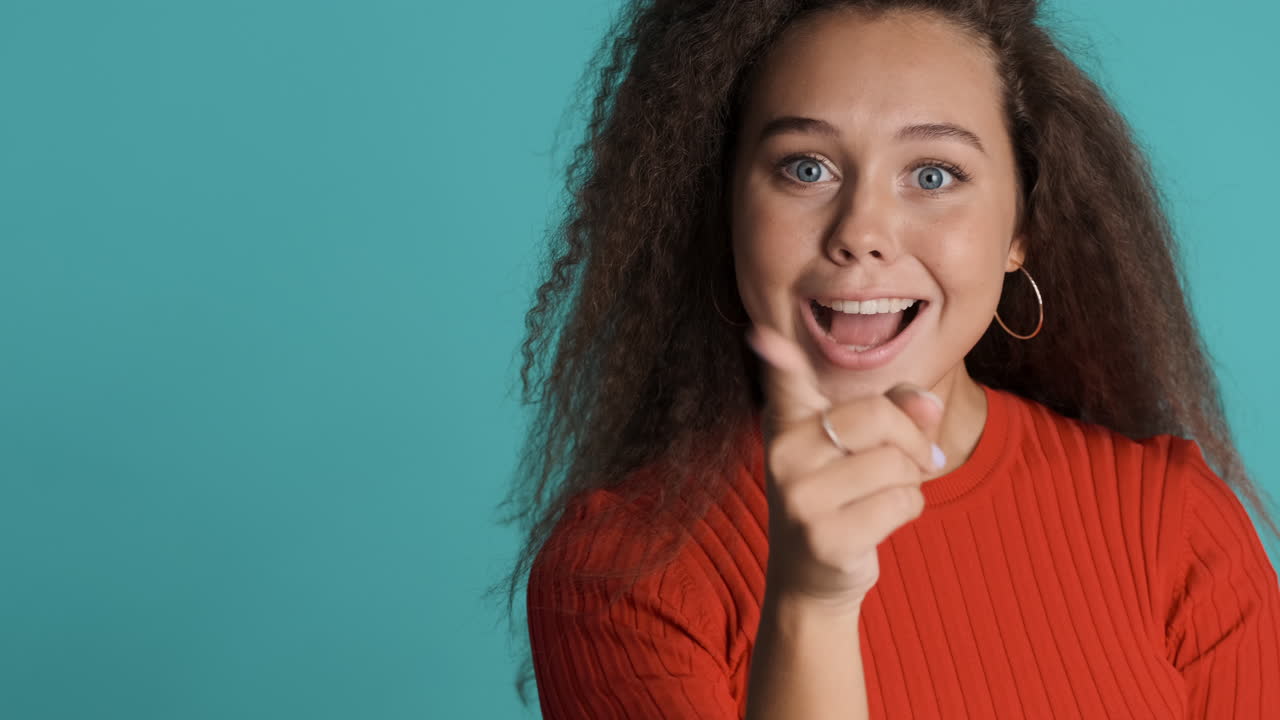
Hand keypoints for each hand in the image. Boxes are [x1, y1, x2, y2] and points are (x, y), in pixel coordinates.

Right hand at [747, 324, 945, 613]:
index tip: (764, 336)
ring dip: (912, 481)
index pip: (784, 382)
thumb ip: (896, 411)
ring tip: (891, 494)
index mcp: (788, 423)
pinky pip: (901, 503)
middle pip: (878, 416)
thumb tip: (930, 401)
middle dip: (913, 440)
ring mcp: (800, 498)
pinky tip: (884, 521)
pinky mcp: (825, 537)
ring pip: (896, 463)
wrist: (810, 579)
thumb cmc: (841, 497)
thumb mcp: (860, 448)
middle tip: (919, 459)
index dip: (778, 356)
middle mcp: (784, 455)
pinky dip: (910, 509)